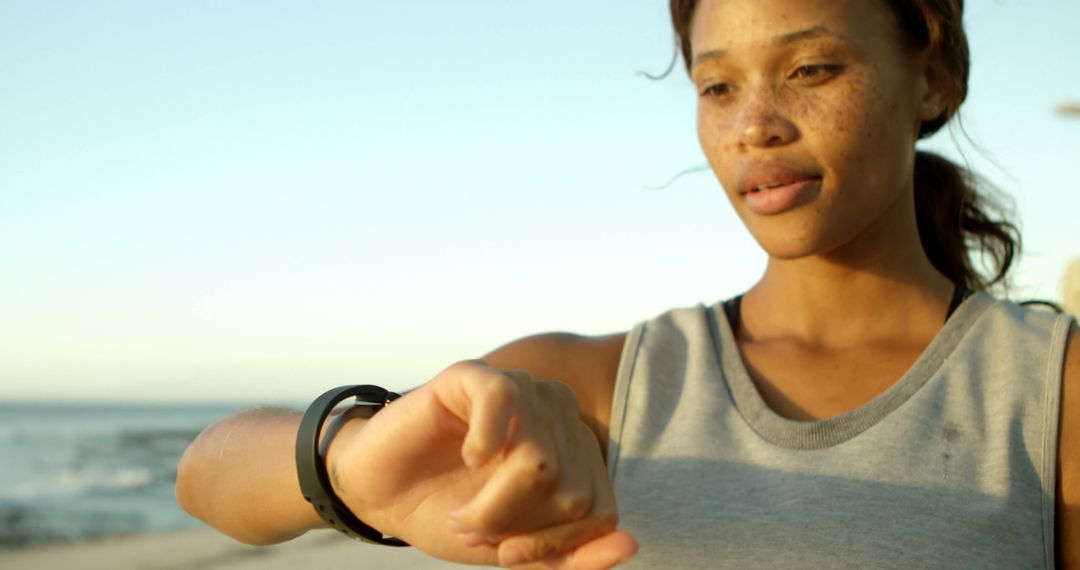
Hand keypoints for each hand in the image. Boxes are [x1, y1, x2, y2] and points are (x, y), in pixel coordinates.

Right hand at [325, 360, 637, 567]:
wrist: (381, 494)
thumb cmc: (450, 514)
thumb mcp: (516, 551)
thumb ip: (574, 557)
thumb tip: (629, 546)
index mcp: (576, 452)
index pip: (600, 510)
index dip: (554, 545)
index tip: (509, 553)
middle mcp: (558, 414)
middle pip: (570, 491)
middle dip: (516, 527)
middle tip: (474, 527)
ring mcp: (519, 389)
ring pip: (539, 459)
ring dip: (491, 506)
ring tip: (460, 511)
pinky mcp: (473, 375)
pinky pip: (503, 400)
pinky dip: (483, 444)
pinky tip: (467, 457)